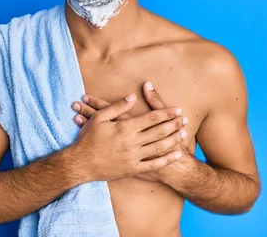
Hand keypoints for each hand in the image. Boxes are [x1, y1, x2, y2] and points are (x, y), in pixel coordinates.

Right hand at [71, 93, 187, 181]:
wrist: (81, 164)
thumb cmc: (88, 139)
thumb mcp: (99, 118)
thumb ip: (117, 107)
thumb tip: (132, 96)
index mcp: (125, 128)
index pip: (151, 118)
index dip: (166, 113)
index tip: (177, 110)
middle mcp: (132, 142)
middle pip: (158, 132)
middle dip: (174, 125)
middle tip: (185, 119)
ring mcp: (133, 157)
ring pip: (159, 147)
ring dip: (173, 140)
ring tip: (184, 133)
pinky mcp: (132, 169)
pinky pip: (153, 165)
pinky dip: (166, 159)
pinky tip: (176, 154)